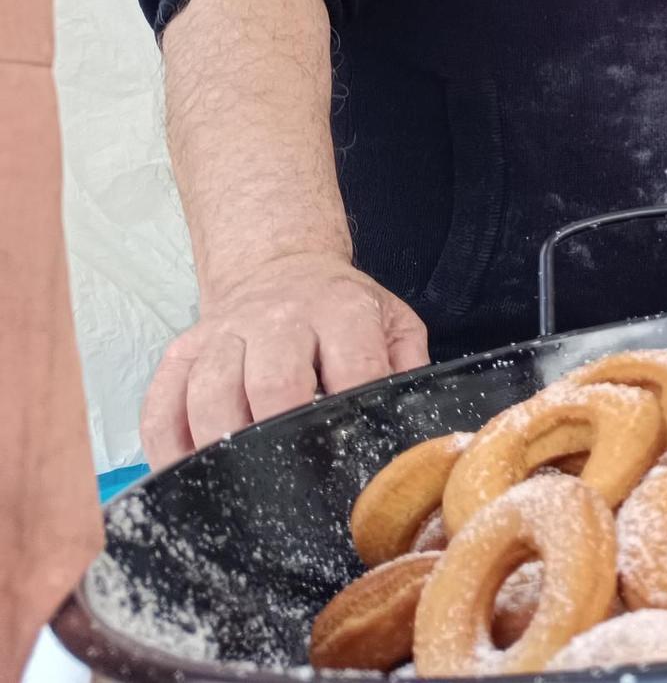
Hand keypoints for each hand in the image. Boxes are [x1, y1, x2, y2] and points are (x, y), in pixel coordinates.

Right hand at [140, 252, 427, 466]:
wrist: (282, 267)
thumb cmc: (344, 312)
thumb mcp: (392, 323)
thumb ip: (407, 369)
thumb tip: (415, 433)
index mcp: (342, 310)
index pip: (352, 369)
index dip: (354, 419)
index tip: (355, 466)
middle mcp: (278, 317)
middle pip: (273, 384)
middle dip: (283, 437)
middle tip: (295, 486)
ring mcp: (222, 334)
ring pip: (210, 396)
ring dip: (223, 449)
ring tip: (240, 489)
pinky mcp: (181, 352)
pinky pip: (161, 405)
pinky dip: (168, 449)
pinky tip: (188, 477)